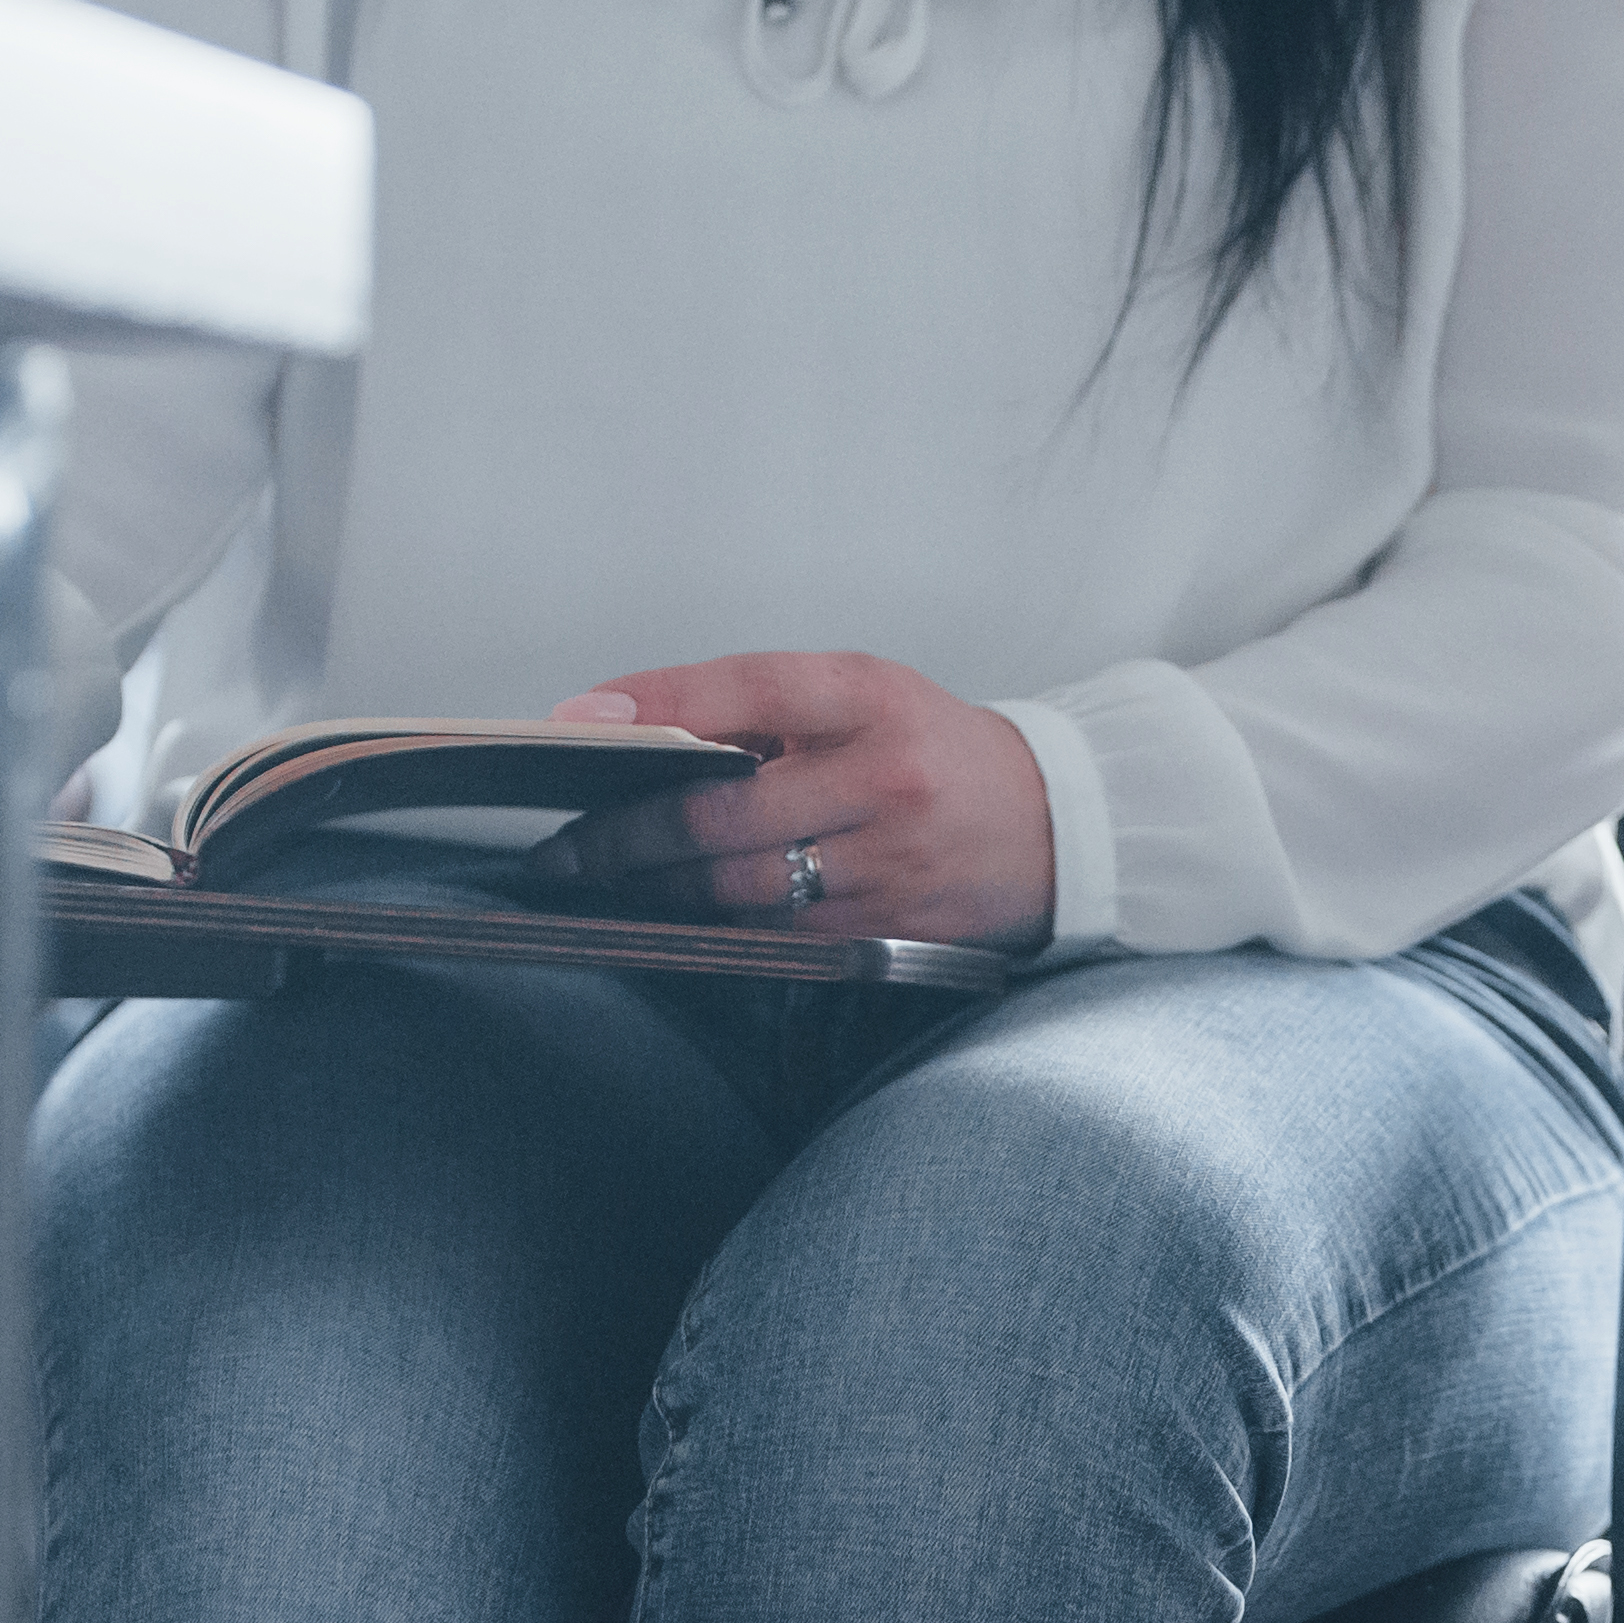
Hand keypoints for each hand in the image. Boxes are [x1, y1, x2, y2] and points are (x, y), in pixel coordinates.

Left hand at [533, 653, 1055, 950]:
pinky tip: (674, 913)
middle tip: (567, 847)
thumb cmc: (939, 752)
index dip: (656, 704)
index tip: (576, 720)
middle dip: (626, 835)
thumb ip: (767, 708)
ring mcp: (887, 861)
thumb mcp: (866, 695)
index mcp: (872, 698)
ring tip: (603, 881)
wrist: (1056, 826)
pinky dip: (716, 922)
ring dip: (657, 890)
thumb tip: (640, 730)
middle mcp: (882, 777)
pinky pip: (778, 931)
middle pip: (722, 814)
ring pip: (740, 887)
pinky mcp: (889, 927)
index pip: (747, 691)